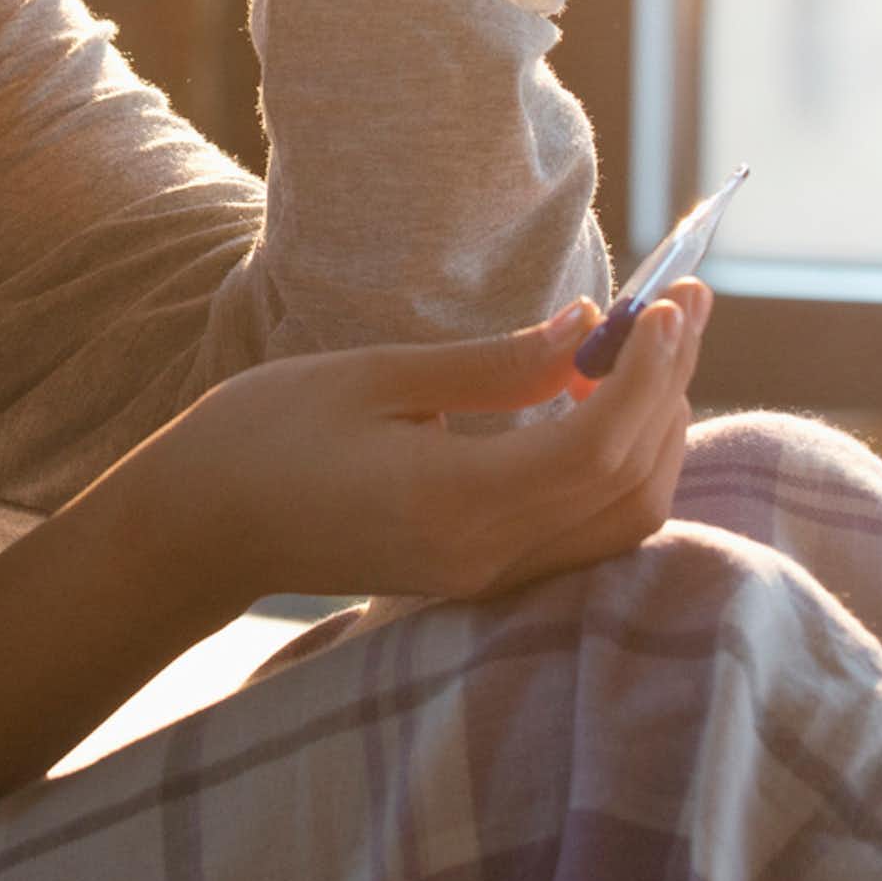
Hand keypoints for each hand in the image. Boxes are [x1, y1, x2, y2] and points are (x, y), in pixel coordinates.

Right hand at [140, 281, 714, 607]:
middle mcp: (483, 556)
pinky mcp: (482, 576)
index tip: (669, 302)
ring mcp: (486, 577)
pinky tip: (602, 399)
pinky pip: (588, 531)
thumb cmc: (261, 437)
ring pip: (623, 519)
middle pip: (629, 486)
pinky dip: (621, 464)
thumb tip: (588, 328)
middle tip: (683, 302)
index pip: (596, 447)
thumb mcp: (371, 377)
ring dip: (657, 429)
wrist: (198, 530)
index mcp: (451, 504)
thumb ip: (491, 364)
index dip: (650, 372)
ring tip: (656, 344)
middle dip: (671, 390)